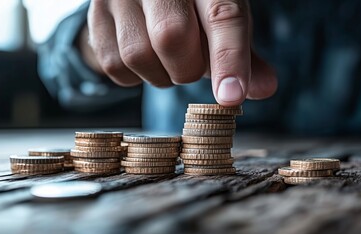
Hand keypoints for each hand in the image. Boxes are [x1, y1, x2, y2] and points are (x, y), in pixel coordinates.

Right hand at [85, 0, 277, 105]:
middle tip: (193, 63)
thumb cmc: (194, 7)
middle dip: (188, 67)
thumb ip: (242, 53)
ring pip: (139, 55)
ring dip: (162, 74)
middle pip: (172, 37)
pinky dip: (137, 75)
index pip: (221, 15)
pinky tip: (148, 57)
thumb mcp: (224, 18)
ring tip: (170, 57)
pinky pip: (115, 65)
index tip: (230, 97)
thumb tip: (265, 89)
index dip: (228, 57)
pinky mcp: (95, 14)